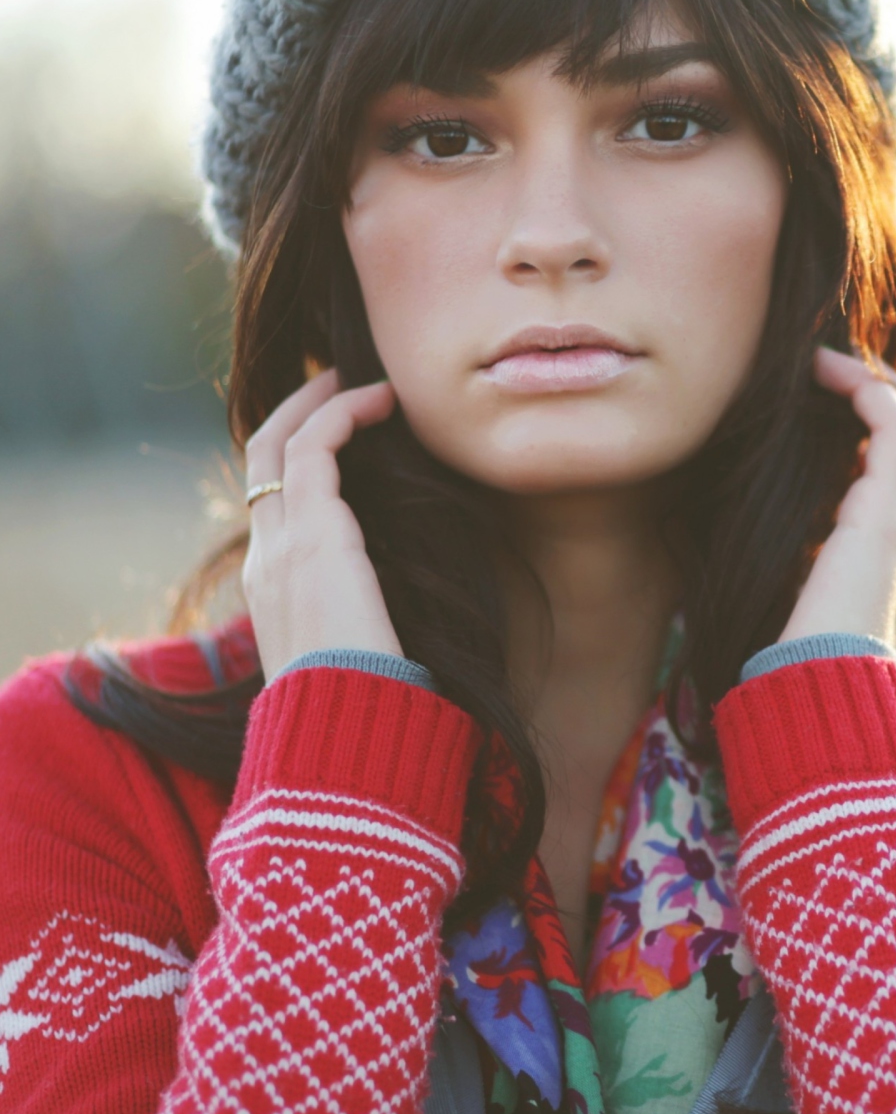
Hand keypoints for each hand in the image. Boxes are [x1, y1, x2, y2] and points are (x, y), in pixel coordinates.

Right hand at [241, 368, 402, 680]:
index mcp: (274, 590)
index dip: (298, 460)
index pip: (271, 505)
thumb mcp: (366, 659)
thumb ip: (375, 628)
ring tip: (367, 380)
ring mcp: (282, 545)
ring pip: (279, 442)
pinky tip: (383, 399)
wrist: (347, 733)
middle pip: (260, 460)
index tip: (344, 434)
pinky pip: (314, 446)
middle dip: (297, 412)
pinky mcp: (315, 534)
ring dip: (321, 401)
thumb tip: (417, 625)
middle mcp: (267, 560)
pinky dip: (343, 412)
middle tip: (340, 382)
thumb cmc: (367, 709)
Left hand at [778, 347, 895, 659]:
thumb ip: (796, 581)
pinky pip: (894, 425)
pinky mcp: (887, 515)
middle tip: (828, 368)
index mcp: (894, 560)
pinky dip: (864, 387)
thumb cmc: (803, 669)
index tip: (823, 403)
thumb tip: (755, 568)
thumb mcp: (800, 613)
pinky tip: (822, 371)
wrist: (827, 701)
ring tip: (823, 360)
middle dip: (880, 393)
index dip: (873, 429)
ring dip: (871, 380)